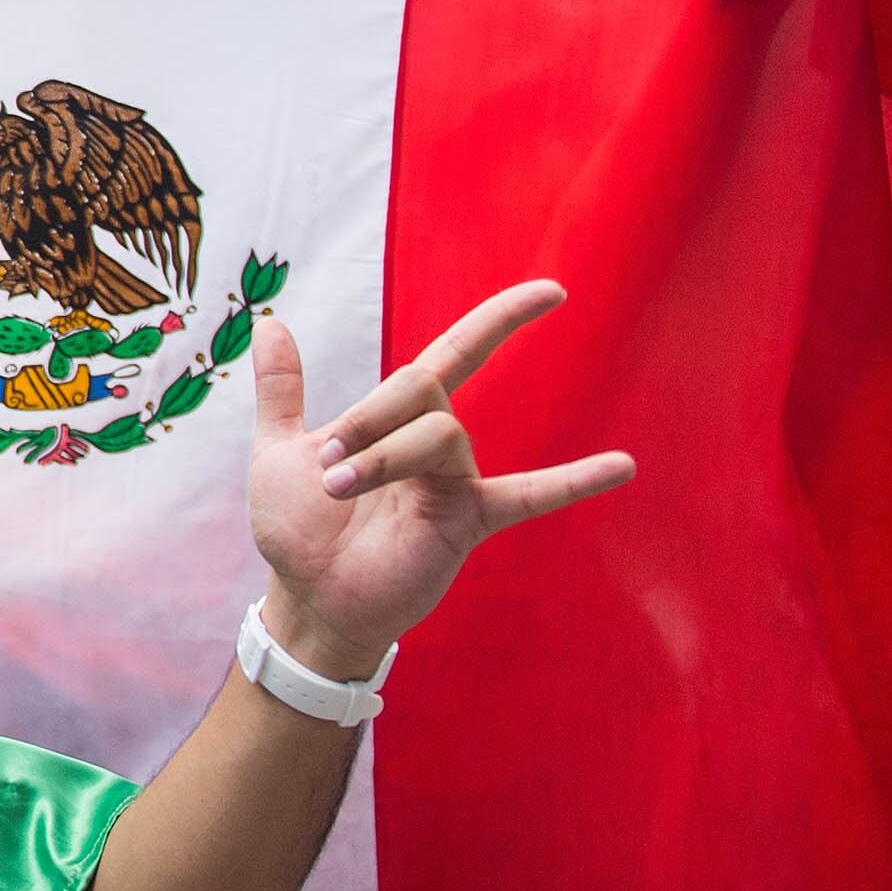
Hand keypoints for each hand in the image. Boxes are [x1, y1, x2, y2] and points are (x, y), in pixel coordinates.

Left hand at [248, 281, 635, 681]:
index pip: (457, 352)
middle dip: (369, 418)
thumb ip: (282, 389)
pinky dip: (572, 481)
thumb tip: (270, 321)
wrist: (308, 598)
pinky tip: (621, 466)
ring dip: (384, 456)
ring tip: (340, 489)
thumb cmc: (300, 530)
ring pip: (441, 432)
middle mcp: (438, 443)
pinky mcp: (468, 521)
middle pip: (424, 386)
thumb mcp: (279, 450)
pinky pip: (528, 495)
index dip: (501, 319)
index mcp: (399, 419)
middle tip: (328, 466)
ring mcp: (458, 481)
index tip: (553, 292)